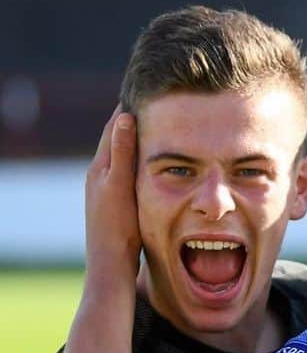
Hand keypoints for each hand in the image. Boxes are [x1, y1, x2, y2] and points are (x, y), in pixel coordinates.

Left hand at [85, 106, 140, 276]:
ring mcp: (109, 189)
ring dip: (140, 142)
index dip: (128, 108)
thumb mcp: (121, 186)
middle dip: (134, 121)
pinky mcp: (119, 201)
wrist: (112, 262)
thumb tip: (123, 117)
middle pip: (118, 139)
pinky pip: (132, 172)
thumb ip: (122, 154)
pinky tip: (157, 163)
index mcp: (100, 167)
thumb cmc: (118, 226)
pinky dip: (144, 161)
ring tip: (159, 127)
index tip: (145, 91)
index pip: (114, 127)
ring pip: (126, 157)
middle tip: (156, 103)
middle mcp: (101, 175)